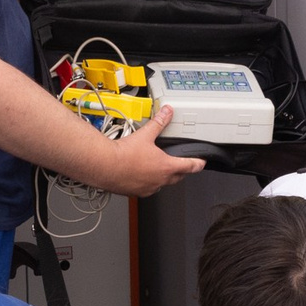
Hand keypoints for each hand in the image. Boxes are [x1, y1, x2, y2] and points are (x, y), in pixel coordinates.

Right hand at [89, 107, 207, 197]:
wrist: (104, 166)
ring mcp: (148, 188)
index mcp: (166, 167)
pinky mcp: (136, 192)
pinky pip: (147, 189)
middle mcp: (159, 180)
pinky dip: (148, 182)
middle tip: (181, 165)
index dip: (198, 164)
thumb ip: (158, 123)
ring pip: (162, 184)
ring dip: (163, 177)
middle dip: (181, 171)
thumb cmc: (123, 155)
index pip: (190, 166)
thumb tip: (167, 113)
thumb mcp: (145, 135)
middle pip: (178, 177)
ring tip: (157, 168)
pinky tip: (140, 175)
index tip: (201, 163)